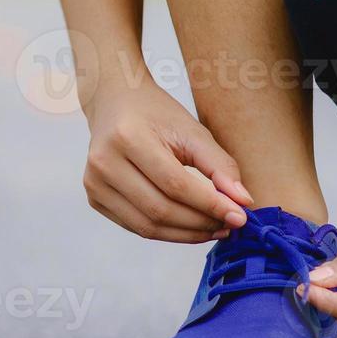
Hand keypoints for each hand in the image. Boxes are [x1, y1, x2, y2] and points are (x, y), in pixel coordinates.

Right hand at [83, 83, 252, 242]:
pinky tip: (188, 226)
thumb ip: (219, 166)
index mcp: (128, 137)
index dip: (210, 205)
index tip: (239, 216)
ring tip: (213, 228)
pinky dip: (166, 232)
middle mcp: (104, 162)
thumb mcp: (192, 131)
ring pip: (146, 226)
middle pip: (160, 209)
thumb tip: (242, 203)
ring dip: (185, 234)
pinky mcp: (94, 198)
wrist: (115, 103)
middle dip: (200, 223)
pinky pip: (135, 227)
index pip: (175, 184)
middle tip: (229, 224)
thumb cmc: (156, 114)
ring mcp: (94, 183)